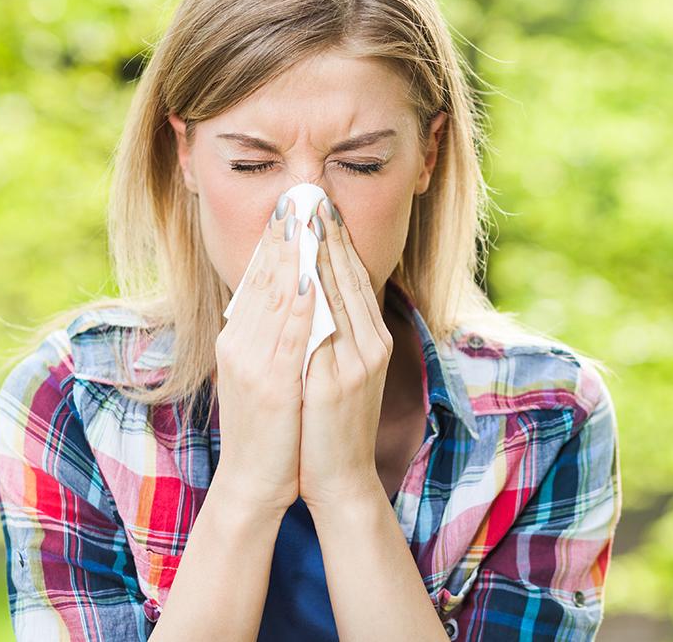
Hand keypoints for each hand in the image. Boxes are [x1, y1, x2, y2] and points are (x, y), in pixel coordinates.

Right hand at [213, 192, 316, 519]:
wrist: (255, 483)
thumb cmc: (270, 429)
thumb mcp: (264, 373)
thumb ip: (272, 336)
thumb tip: (290, 298)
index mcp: (239, 339)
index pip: (258, 279)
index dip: (275, 240)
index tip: (291, 206)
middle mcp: (240, 344)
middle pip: (263, 278)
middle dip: (283, 235)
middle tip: (298, 194)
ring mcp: (253, 363)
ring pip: (274, 297)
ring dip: (291, 254)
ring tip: (304, 218)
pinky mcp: (271, 384)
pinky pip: (288, 335)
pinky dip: (297, 301)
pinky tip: (307, 275)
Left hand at [298, 196, 393, 512]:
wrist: (339, 478)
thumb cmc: (329, 425)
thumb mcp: (337, 371)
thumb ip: (331, 332)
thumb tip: (312, 291)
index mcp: (371, 340)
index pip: (353, 277)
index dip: (336, 239)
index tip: (317, 205)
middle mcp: (371, 344)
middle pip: (349, 276)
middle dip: (328, 234)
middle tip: (310, 194)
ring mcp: (358, 362)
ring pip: (340, 294)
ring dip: (320, 252)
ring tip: (303, 217)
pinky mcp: (340, 380)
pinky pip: (327, 327)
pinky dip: (315, 295)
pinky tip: (300, 270)